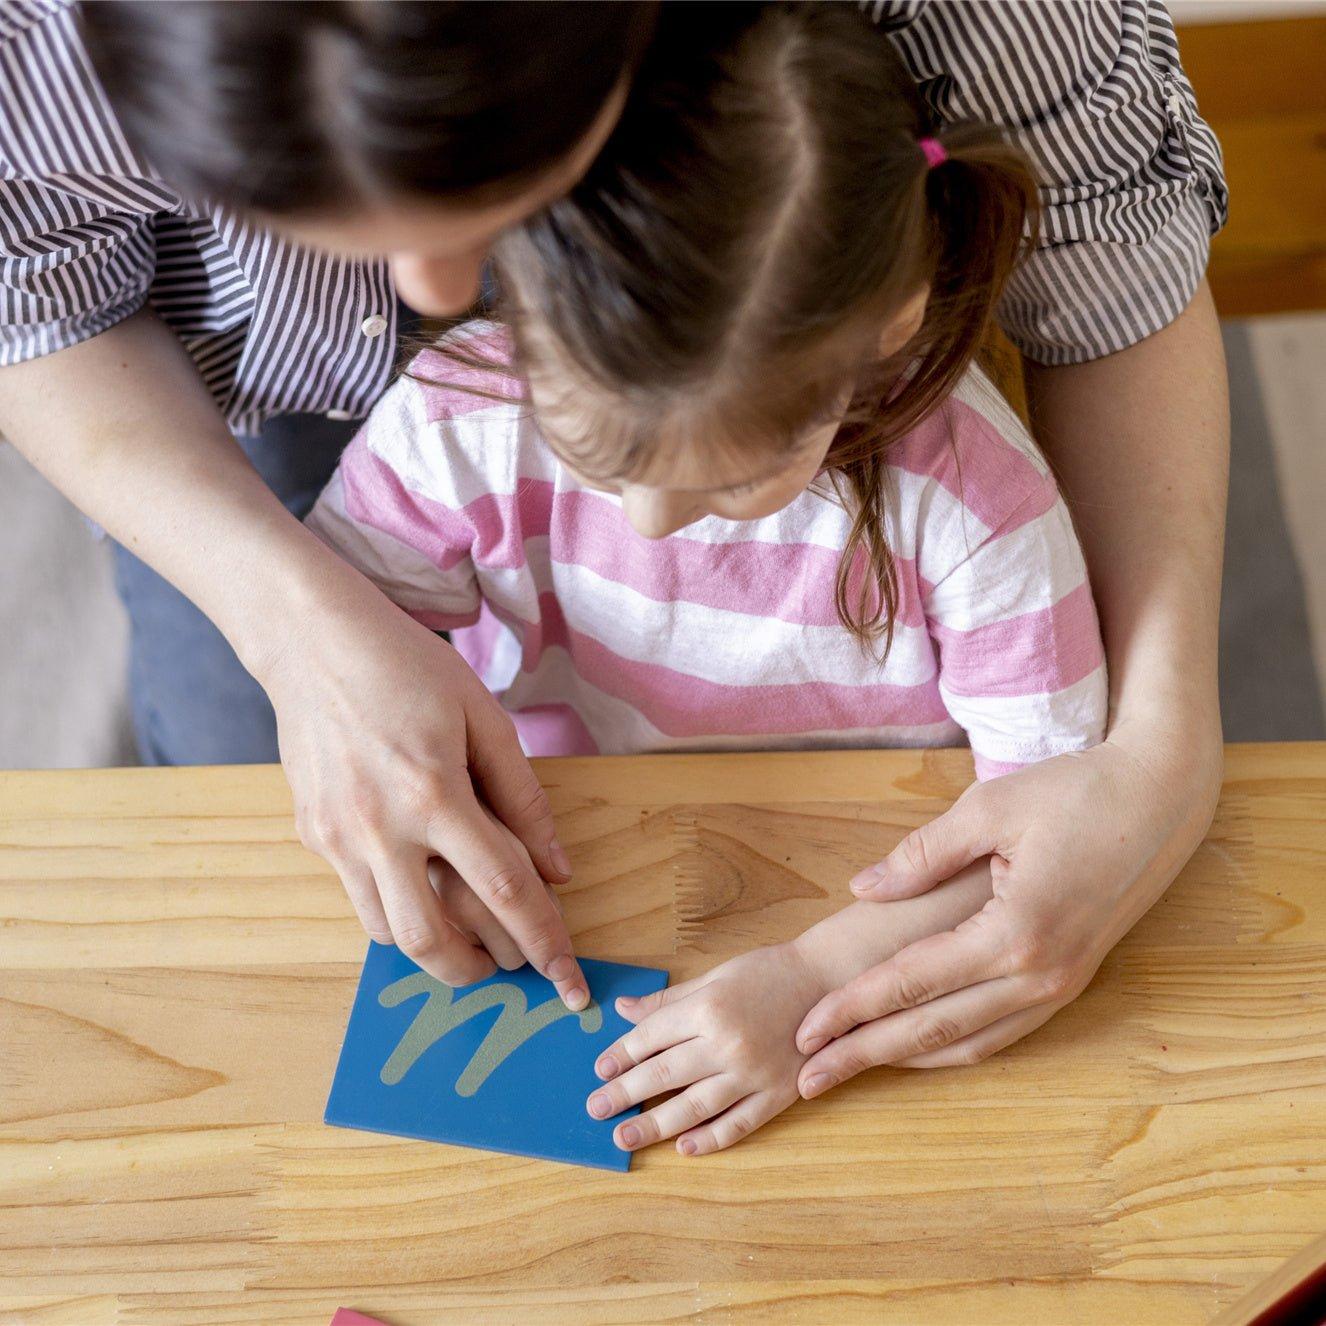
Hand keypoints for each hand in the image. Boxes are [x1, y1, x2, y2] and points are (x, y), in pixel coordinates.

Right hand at [260, 579, 587, 1007]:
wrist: (312, 641)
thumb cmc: (408, 667)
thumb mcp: (482, 716)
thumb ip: (522, 797)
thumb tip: (558, 870)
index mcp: (434, 792)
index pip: (504, 890)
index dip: (544, 940)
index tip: (569, 980)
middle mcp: (379, 827)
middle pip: (434, 940)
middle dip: (480, 971)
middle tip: (511, 965)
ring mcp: (336, 837)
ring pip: (389, 934)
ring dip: (436, 950)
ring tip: (471, 936)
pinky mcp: (310, 835)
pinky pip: (359, 899)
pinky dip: (398, 911)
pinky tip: (423, 888)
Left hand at [586, 943, 828, 1155]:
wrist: (828, 980)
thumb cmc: (768, 972)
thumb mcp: (714, 976)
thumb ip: (668, 1000)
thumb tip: (623, 1009)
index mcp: (709, 1007)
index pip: (652, 1037)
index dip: (622, 1055)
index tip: (600, 1069)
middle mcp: (727, 1043)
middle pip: (663, 1075)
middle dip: (624, 1093)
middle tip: (595, 1109)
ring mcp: (753, 1073)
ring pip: (693, 1107)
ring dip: (654, 1125)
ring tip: (624, 1136)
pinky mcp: (777, 1094)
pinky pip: (737, 1124)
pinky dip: (709, 1140)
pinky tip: (683, 1148)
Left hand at [794, 726, 1221, 1093]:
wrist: (1163, 796)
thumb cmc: (1075, 790)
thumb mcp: (988, 809)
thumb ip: (919, 856)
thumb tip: (861, 889)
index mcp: (1015, 932)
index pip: (910, 982)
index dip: (850, 1009)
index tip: (802, 1031)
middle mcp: (1041, 975)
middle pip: (933, 1029)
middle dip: (864, 1053)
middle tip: (807, 1077)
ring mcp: (1063, 984)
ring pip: (971, 1042)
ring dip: (907, 1059)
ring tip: (851, 1067)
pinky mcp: (1073, 979)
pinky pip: (1004, 1030)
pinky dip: (954, 1045)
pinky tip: (919, 1046)